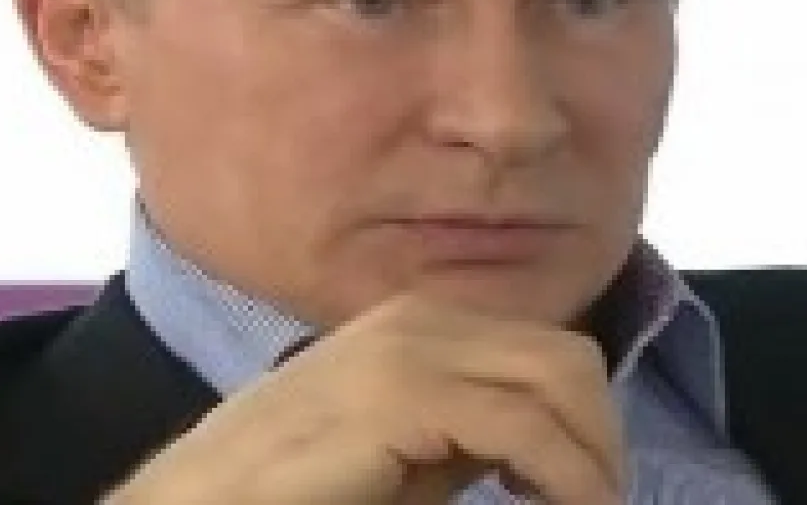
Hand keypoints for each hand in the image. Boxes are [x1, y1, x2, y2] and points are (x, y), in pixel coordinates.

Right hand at [105, 293, 625, 504]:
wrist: (205, 497)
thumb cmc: (299, 483)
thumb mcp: (406, 449)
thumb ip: (467, 430)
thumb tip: (540, 443)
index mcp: (420, 322)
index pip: (544, 350)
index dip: (586, 417)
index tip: (587, 481)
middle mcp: (420, 320)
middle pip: (565, 357)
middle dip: (601, 432)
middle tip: (600, 498)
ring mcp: (409, 349)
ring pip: (558, 379)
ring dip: (592, 454)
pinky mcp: (401, 394)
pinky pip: (523, 427)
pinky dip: (566, 474)